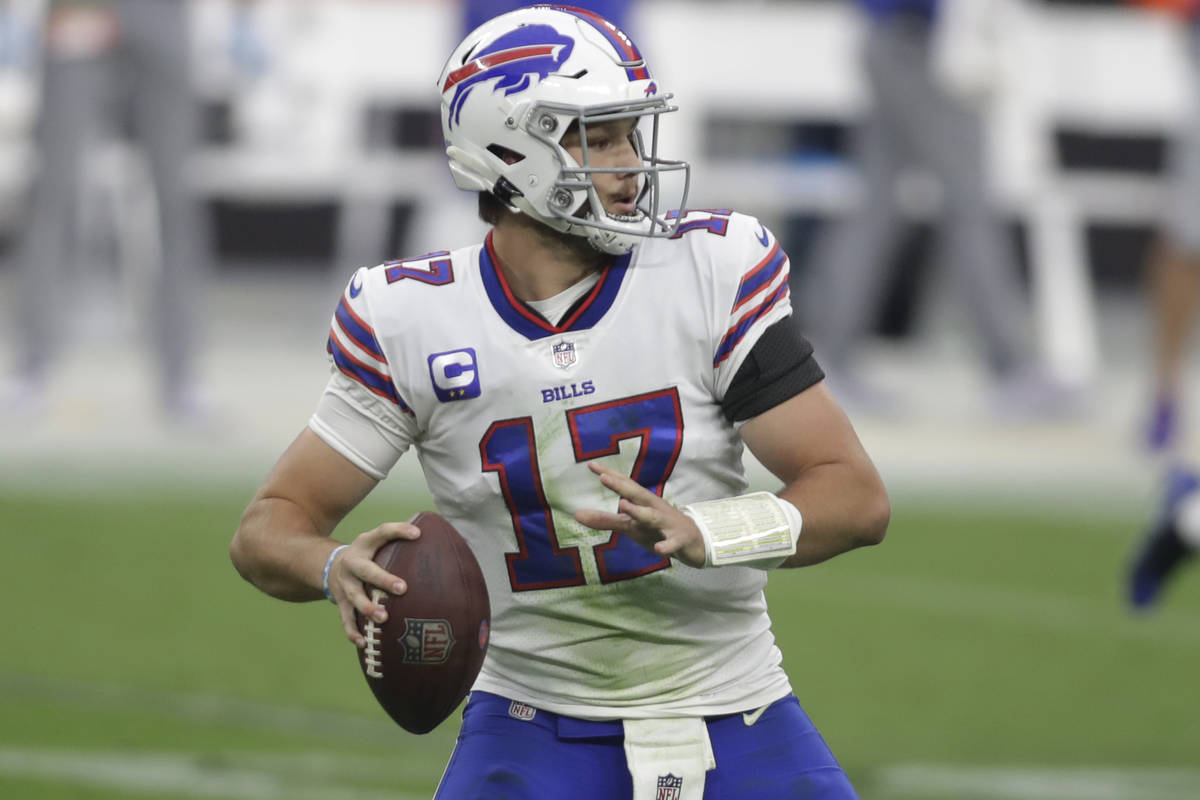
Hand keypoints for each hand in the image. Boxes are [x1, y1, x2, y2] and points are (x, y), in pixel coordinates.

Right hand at [327, 522, 419, 647]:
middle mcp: (352, 563)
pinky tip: (364, 643)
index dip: (399, 531)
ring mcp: (345, 584)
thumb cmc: (369, 554)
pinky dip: (354, 632)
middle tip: (403, 588)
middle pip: (366, 570)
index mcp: (365, 544)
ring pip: (354, 596)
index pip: (382, 533)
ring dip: (368, 608)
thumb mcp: (377, 542)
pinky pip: (346, 619)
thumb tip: (439, 541)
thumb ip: (399, 541)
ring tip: (383, 618)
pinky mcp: (341, 602)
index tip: (418, 534)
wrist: (331, 565)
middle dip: (383, 580)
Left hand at [574, 462, 705, 567]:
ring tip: (623, 505)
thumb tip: (577, 515)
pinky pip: (672, 543)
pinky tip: (659, 549)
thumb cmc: (657, 529)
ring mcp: (667, 523)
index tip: (591, 465)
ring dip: (639, 511)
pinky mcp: (679, 540)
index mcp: (644, 502)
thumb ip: (605, 520)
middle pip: (638, 494)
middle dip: (621, 486)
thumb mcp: (630, 525)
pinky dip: (666, 546)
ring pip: (653, 516)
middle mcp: (655, 508)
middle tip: (603, 477)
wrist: (694, 541)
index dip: (609, 474)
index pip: (625, 485)